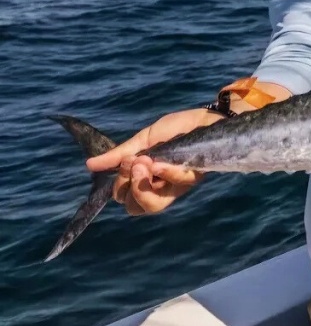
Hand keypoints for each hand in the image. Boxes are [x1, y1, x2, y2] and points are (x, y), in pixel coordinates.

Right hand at [86, 108, 220, 215]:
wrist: (204, 118)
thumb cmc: (175, 130)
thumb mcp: (142, 140)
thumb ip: (119, 155)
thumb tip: (89, 165)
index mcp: (147, 180)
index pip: (124, 198)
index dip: (120, 186)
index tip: (124, 161)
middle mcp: (162, 188)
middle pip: (137, 208)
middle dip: (129, 188)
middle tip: (133, 164)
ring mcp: (178, 186)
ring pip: (155, 205)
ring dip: (143, 185)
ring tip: (145, 163)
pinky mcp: (195, 178)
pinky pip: (177, 184)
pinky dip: (165, 174)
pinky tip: (159, 163)